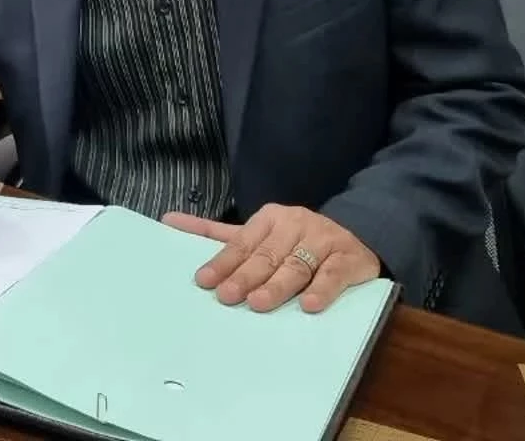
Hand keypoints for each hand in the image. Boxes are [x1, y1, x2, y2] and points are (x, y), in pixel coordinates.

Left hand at [163, 204, 379, 313]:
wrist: (357, 234)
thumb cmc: (296, 239)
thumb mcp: (257, 232)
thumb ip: (215, 232)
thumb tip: (167, 221)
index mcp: (269, 218)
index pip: (242, 243)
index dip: (223, 262)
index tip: (204, 281)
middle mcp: (295, 225)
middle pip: (267, 256)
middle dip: (246, 276)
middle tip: (228, 296)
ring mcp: (323, 241)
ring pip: (297, 266)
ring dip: (278, 285)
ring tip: (259, 303)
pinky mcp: (349, 259)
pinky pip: (333, 275)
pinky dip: (321, 289)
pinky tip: (308, 305)